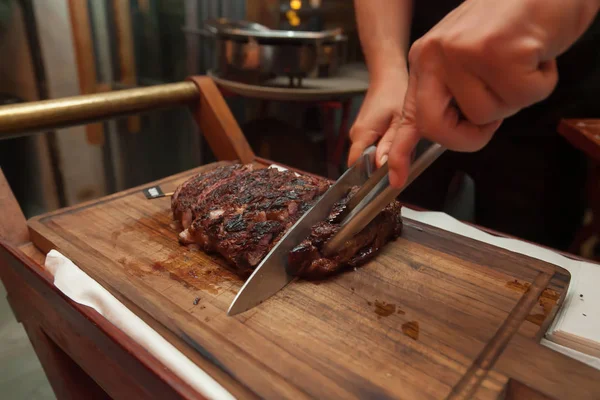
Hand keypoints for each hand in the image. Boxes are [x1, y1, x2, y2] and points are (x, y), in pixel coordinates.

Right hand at [347, 68, 408, 167]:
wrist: (387, 76)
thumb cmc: (394, 93)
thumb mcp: (399, 120)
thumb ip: (390, 145)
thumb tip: (382, 166)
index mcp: (362, 133)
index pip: (356, 165)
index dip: (370, 174)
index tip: (388, 174)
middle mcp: (355, 134)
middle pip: (363, 162)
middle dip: (381, 163)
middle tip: (401, 152)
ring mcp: (357, 132)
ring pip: (368, 155)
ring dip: (384, 153)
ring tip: (398, 139)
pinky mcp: (363, 130)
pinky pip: (371, 146)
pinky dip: (383, 145)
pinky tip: (394, 134)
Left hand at [383, 0, 598, 187]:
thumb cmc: (514, 21)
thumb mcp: (469, 58)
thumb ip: (454, 93)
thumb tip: (453, 129)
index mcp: (426, 60)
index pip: (408, 114)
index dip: (400, 150)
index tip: (394, 177)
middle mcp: (436, 55)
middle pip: (437, 127)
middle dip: (468, 136)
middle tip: (491, 118)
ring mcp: (464, 53)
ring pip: (487, 114)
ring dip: (514, 97)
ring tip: (520, 63)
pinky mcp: (499, 51)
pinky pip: (523, 96)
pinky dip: (541, 81)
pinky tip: (536, 55)